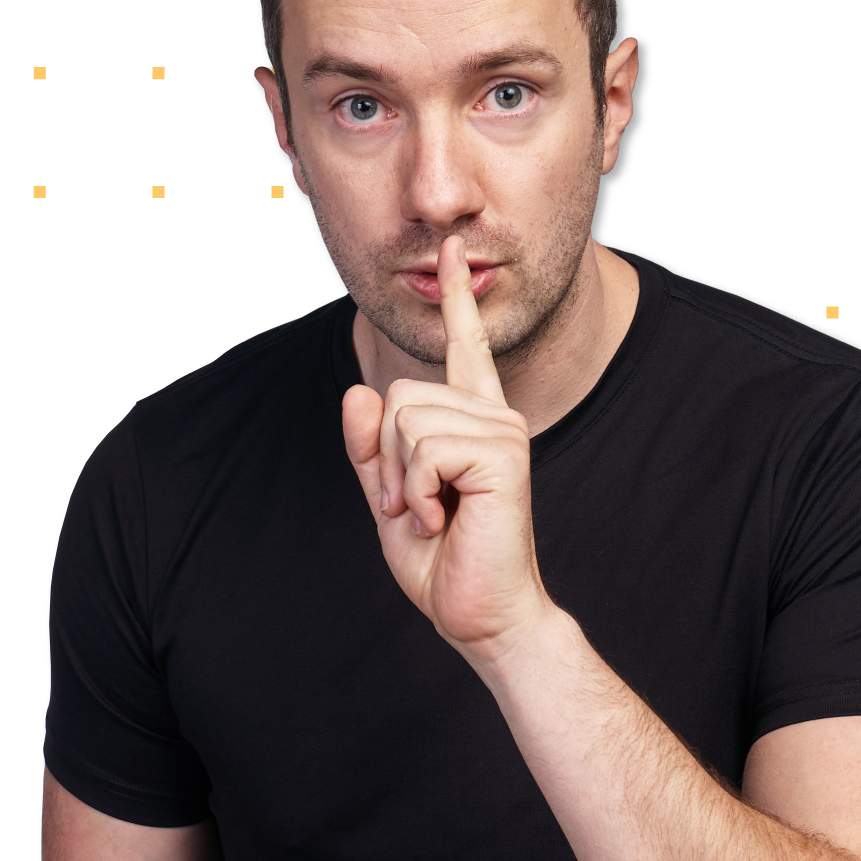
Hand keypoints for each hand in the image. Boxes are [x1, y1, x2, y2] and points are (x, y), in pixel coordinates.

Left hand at [342, 235, 553, 661]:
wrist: (481, 615)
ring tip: (431, 515)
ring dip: (398, 480)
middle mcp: (493, 415)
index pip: (463, 347)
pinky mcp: (502, 452)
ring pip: (404, 418)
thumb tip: (358, 392)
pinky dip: (414, 492)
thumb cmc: (443, 562)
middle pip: (397, 394)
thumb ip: (369, 448)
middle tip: (412, 507)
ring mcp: (502, 430)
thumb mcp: (388, 498)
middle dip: (383, 459)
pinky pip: (422, 447)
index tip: (452, 244)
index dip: (456, 298)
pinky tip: (443, 518)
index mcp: (473, 421)